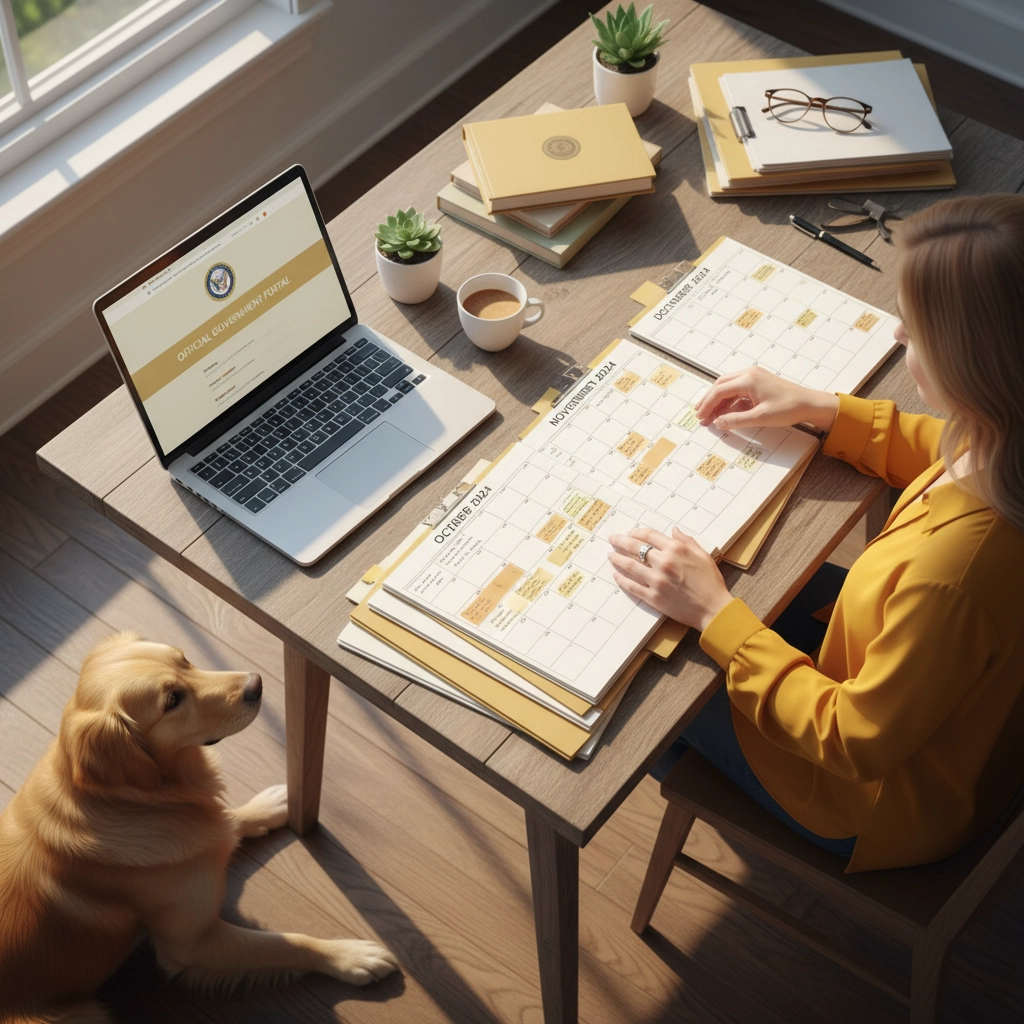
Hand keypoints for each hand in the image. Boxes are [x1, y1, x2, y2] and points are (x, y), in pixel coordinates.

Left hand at [607, 527, 732, 631]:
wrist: (712, 608)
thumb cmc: (711, 581)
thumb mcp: (703, 555)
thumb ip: (687, 541)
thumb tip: (673, 530)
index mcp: (676, 549)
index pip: (649, 535)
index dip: (636, 532)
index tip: (629, 532)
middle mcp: (664, 562)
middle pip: (635, 547)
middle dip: (620, 541)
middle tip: (611, 538)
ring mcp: (656, 580)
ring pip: (630, 566)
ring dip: (617, 559)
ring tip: (610, 555)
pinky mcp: (653, 597)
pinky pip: (632, 586)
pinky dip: (622, 579)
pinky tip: (616, 574)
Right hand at [693, 366, 838, 432]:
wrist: (809, 403)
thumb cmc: (788, 408)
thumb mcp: (760, 417)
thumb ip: (736, 420)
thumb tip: (718, 422)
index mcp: (748, 380)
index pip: (719, 391)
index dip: (707, 405)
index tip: (700, 416)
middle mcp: (749, 374)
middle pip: (720, 385)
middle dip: (708, 400)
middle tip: (699, 414)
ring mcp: (754, 376)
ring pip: (728, 386)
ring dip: (718, 400)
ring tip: (709, 414)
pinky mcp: (759, 381)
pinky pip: (738, 389)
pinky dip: (729, 399)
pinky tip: (725, 411)